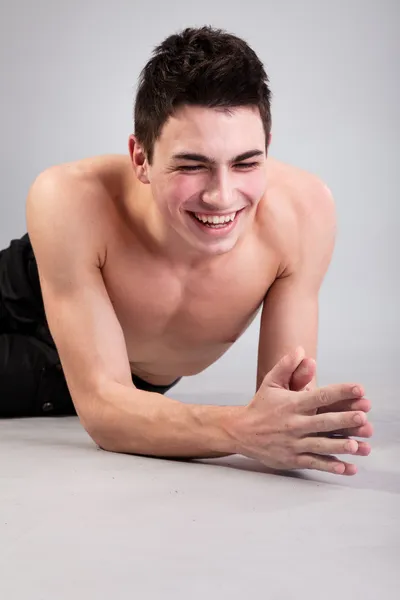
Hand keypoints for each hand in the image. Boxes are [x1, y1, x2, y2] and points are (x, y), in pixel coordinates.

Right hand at [228, 347, 371, 475]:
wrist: (240, 431)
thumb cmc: (260, 406)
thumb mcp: (271, 383)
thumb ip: (287, 366)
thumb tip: (301, 350)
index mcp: (292, 404)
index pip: (319, 396)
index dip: (340, 392)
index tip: (358, 389)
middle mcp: (294, 424)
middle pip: (322, 422)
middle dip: (343, 420)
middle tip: (362, 417)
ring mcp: (293, 443)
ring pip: (320, 445)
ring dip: (339, 446)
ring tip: (357, 446)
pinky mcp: (292, 459)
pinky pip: (314, 463)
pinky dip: (330, 466)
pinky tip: (346, 467)